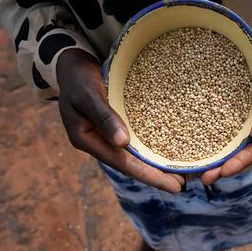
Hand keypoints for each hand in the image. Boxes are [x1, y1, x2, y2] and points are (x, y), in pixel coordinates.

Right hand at [57, 49, 183, 192]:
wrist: (71, 64)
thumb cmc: (77, 77)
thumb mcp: (87, 95)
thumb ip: (103, 117)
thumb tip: (123, 143)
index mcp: (86, 140)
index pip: (121, 162)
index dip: (147, 175)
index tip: (171, 187)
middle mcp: (98, 142)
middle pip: (129, 164)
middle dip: (154, 175)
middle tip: (181, 185)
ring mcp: (106, 135)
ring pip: (132, 155)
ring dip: (153, 164)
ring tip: (178, 174)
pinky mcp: (114, 126)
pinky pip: (134, 141)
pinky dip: (149, 147)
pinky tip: (165, 151)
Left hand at [201, 42, 251, 184]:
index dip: (241, 162)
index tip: (223, 172)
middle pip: (240, 150)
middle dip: (224, 165)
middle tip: (204, 178)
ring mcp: (247, 117)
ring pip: (230, 139)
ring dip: (216, 152)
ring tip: (197, 165)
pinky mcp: (236, 106)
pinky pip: (223, 120)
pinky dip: (212, 130)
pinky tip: (196, 138)